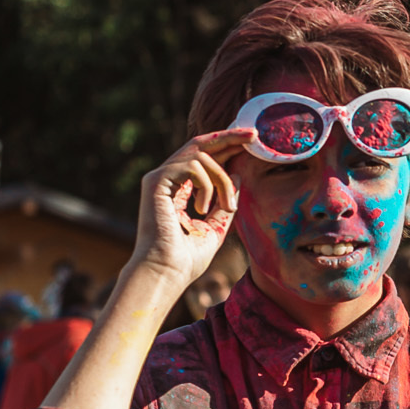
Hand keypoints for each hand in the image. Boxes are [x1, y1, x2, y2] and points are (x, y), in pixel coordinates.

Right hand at [131, 129, 253, 289]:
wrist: (166, 272)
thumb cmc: (186, 258)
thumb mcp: (215, 226)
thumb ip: (224, 201)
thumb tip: (237, 174)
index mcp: (178, 188)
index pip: (204, 157)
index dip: (227, 146)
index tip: (252, 141)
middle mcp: (167, 179)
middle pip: (200, 143)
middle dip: (229, 137)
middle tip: (254, 135)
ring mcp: (159, 178)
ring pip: (201, 156)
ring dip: (222, 180)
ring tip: (227, 207)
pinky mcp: (156, 181)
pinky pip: (192, 166)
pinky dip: (207, 185)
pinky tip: (202, 208)